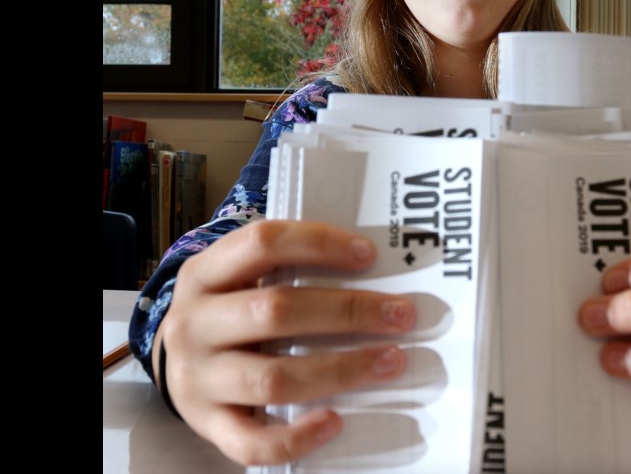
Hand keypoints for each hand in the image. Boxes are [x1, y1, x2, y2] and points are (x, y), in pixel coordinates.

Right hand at [152, 220, 416, 464]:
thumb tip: (370, 265)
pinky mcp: (207, 426)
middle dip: (347, 310)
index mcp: (204, 274)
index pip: (263, 243)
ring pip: (273, 377)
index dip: (319, 244)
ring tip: (391, 361)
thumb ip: (286, 267)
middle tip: (400, 315)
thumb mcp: (240, 279)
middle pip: (276, 310)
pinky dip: (296, 436)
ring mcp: (196, 379)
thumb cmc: (229, 312)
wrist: (176, 363)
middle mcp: (193, 324)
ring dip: (341, 369)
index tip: (369, 255)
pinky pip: (251, 441)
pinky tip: (335, 421)